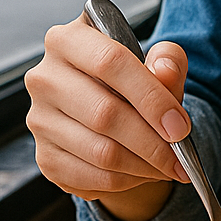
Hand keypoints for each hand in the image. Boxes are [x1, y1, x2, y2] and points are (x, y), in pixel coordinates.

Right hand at [25, 13, 192, 220]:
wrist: (112, 119)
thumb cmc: (136, 86)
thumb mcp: (158, 67)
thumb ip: (168, 62)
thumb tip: (165, 70)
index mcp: (69, 40)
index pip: (110, 61)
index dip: (151, 97)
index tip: (180, 127)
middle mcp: (45, 78)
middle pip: (104, 114)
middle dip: (153, 142)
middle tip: (181, 158)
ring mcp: (39, 119)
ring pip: (101, 152)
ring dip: (145, 166)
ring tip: (170, 167)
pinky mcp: (45, 157)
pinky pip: (93, 177)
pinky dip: (128, 180)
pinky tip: (146, 173)